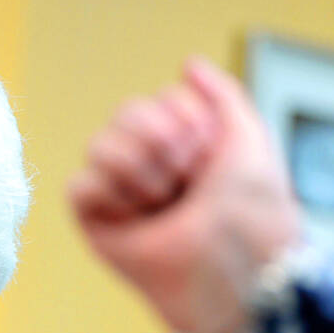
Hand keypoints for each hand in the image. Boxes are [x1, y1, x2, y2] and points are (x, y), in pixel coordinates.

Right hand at [68, 58, 301, 332]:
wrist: (238, 267)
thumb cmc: (254, 214)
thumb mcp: (250, 138)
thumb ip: (223, 94)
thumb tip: (188, 65)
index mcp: (187, 147)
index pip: (159, 100)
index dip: (181, 116)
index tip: (206, 151)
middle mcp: (153, 168)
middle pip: (125, 113)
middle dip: (158, 137)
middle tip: (184, 172)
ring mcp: (124, 196)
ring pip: (97, 144)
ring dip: (135, 164)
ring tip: (161, 197)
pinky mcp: (99, 225)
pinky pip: (79, 185)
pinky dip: (107, 192)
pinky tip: (136, 212)